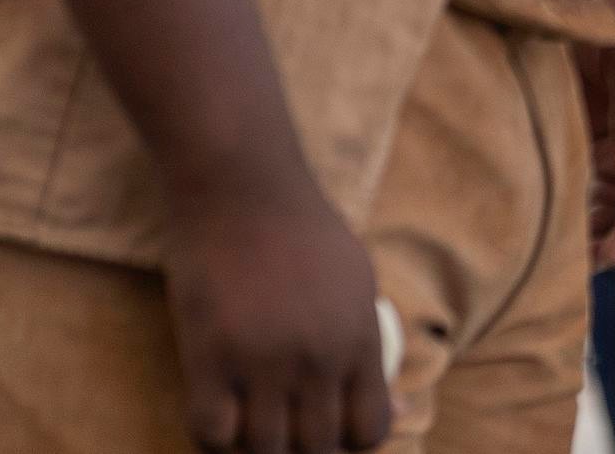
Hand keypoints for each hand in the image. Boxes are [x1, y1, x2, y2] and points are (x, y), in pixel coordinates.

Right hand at [159, 167, 396, 453]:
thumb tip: (405, 406)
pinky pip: (211, 433)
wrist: (242, 186)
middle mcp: (318, 356)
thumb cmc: (301, 229)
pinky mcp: (209, 356)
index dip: (351, 444)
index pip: (370, 429)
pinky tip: (218, 410)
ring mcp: (262, 359)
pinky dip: (214, 436)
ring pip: (263, 450)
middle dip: (302, 449)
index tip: (330, 433)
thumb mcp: (357, 279)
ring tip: (249, 420)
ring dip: (256, 445)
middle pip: (316, 448)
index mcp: (360, 337)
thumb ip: (372, 347)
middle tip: (283, 428)